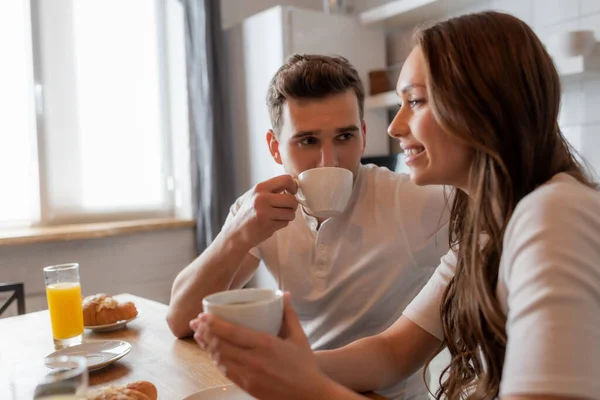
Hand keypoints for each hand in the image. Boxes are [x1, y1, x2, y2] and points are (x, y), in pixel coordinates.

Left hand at [190, 293, 333, 399]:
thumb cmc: (305, 365)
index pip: (232, 332)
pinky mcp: (247, 386)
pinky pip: (226, 371)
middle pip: (220, 345)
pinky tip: (212, 353)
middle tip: (196, 322)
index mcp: (265, 344)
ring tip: (199, 335)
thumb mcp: (299, 336)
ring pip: (220, 359)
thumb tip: (285, 294)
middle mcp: (253, 360)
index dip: (213, 323)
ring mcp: (249, 375)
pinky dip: (216, 360)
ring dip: (207, 346)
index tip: (203, 315)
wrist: (309, 394)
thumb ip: (289, 314)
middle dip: (204, 332)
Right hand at [224, 175, 298, 249]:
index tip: (292, 192)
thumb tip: (295, 183)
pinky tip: (273, 223)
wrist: (236, 232)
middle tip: (287, 207)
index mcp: (260, 188)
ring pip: (291, 212)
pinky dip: (283, 223)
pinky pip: (285, 222)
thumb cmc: (250, 213)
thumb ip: (273, 189)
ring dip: (289, 216)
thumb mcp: (256, 195)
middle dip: (293, 205)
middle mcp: (261, 198)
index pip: (286, 180)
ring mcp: (264, 212)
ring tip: (279, 216)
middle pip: (291, 199)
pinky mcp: (267, 225)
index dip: (293, 186)